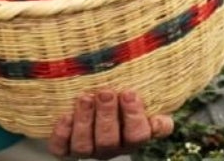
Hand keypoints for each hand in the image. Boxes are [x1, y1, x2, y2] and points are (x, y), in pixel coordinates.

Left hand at [47, 90, 173, 159]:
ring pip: (85, 146)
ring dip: (85, 121)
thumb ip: (151, 91)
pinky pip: (61, 148)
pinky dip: (62, 133)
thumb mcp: (135, 92)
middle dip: (108, 116)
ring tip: (85, 98)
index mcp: (132, 136)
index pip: (139, 134)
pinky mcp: (65, 148)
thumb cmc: (119, 94)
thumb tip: (162, 74)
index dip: (135, 117)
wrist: (89, 101)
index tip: (129, 93)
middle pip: (110, 141)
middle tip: (106, 93)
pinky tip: (65, 115)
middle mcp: (111, 146)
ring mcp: (88, 149)